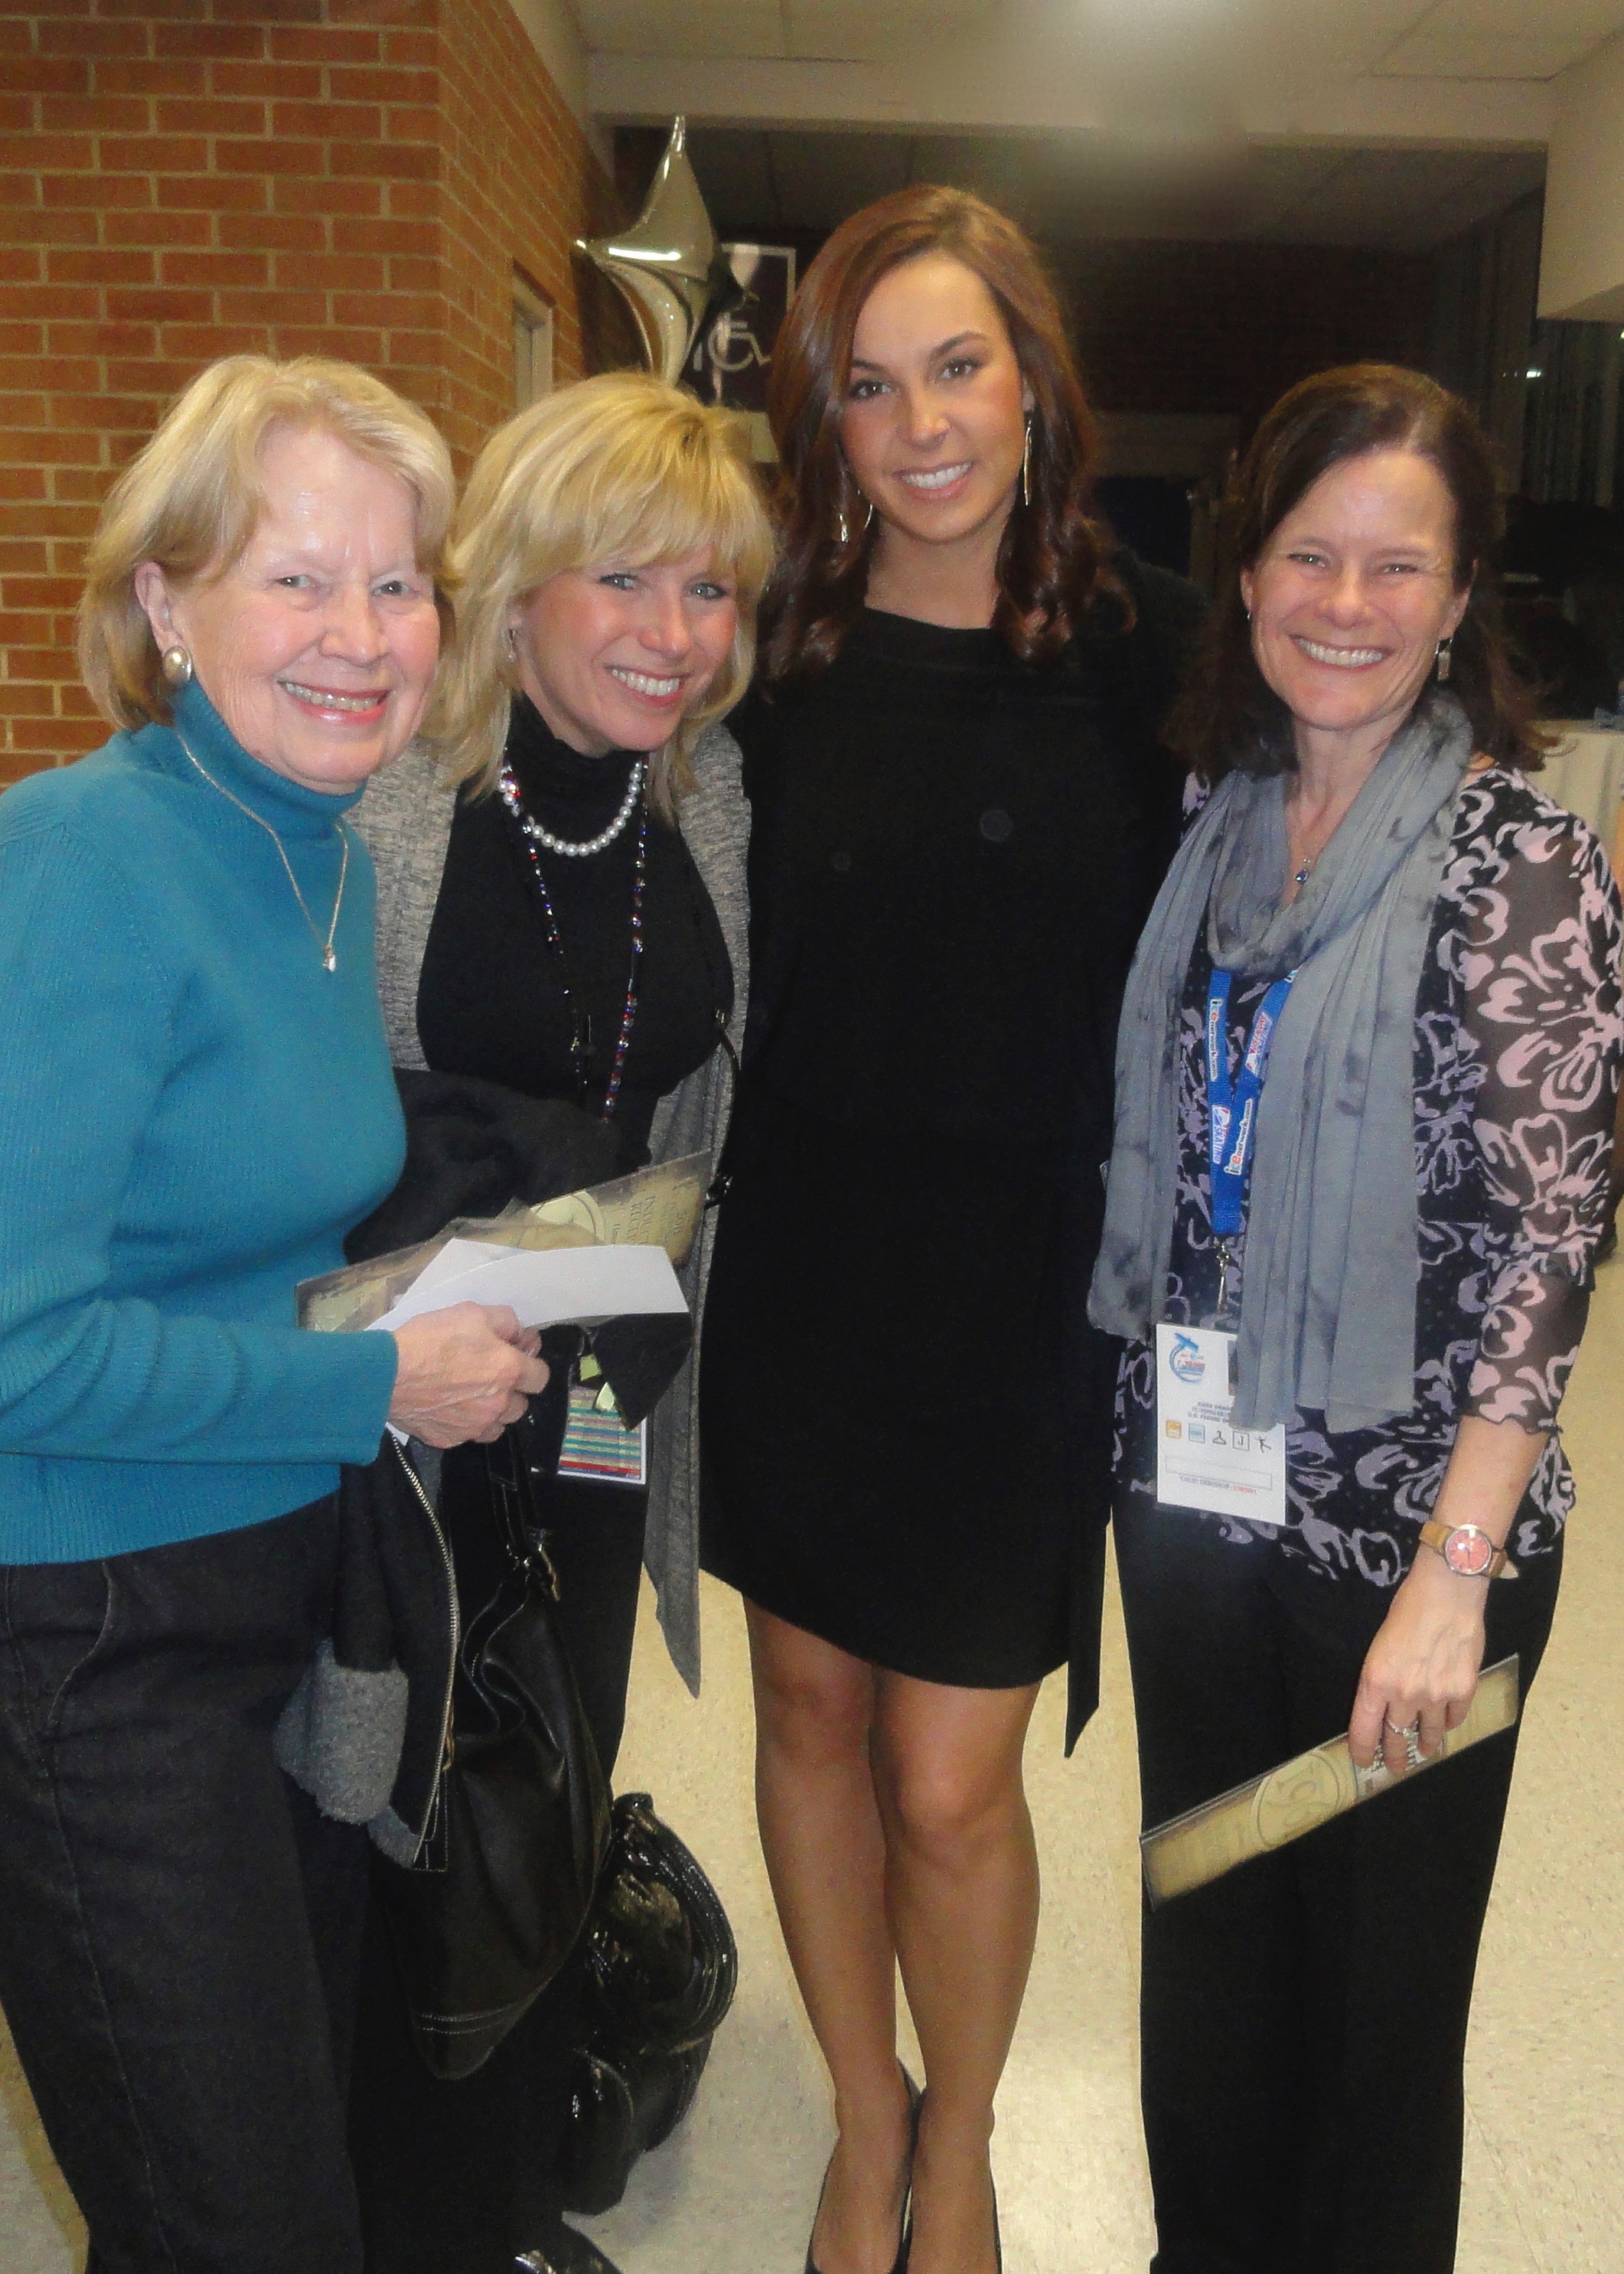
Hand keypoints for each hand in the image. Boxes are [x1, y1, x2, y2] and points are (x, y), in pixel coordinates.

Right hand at [387, 1304, 548, 1447]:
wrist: (387, 1373)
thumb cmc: (431, 1338)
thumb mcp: (472, 1313)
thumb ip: (506, 1322)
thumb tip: (520, 1336)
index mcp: (508, 1371)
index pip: (541, 1377)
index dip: (530, 1366)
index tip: (515, 1358)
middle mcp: (497, 1404)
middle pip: (521, 1404)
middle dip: (511, 1390)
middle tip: (488, 1376)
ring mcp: (474, 1426)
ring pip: (498, 1424)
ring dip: (493, 1411)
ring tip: (471, 1395)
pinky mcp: (450, 1439)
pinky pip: (470, 1435)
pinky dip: (466, 1424)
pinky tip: (450, 1408)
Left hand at [1348, 1551, 1486, 1778]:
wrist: (1447, 1593)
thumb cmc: (1407, 1609)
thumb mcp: (1379, 1645)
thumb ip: (1381, 1679)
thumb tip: (1383, 1702)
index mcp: (1376, 1682)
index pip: (1365, 1730)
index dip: (1363, 1751)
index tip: (1364, 1762)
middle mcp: (1404, 1696)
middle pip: (1397, 1738)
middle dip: (1395, 1756)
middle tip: (1396, 1767)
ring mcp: (1436, 1696)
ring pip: (1429, 1734)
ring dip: (1425, 1744)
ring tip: (1424, 1750)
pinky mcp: (1464, 1690)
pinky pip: (1455, 1718)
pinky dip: (1450, 1722)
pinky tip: (1447, 1722)